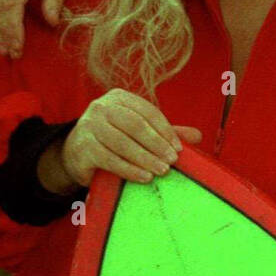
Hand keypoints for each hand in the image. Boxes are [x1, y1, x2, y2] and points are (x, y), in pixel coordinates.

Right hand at [37, 90, 201, 191]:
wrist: (77, 153)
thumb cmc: (114, 139)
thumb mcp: (139, 132)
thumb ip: (165, 132)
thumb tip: (197, 136)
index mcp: (119, 98)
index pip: (147, 112)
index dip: (165, 130)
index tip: (179, 149)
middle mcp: (102, 107)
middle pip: (135, 125)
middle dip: (156, 144)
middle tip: (172, 161)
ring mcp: (89, 125)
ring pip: (122, 142)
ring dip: (145, 159)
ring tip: (161, 171)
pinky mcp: (83, 146)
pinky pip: (109, 159)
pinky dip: (129, 169)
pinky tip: (144, 177)